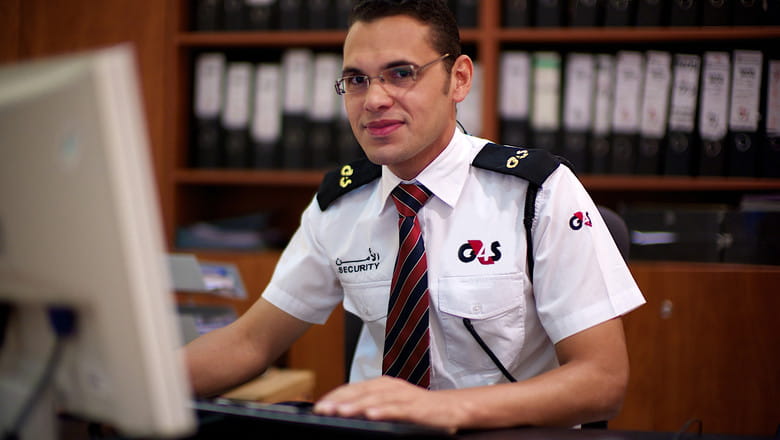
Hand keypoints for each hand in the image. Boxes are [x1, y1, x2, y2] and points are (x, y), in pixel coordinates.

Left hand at [313, 376, 462, 432]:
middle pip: (360, 392)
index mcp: (381, 385)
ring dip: (356, 406)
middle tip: (321, 409)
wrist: (450, 408)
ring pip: (375, 400)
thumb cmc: (419, 408)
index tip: (317, 406)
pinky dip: (384, 411)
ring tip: (340, 412)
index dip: (334, 396)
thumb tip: (343, 411)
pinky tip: (372, 415)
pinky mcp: (415, 407)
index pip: (352, 388)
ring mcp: (403, 396)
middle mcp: (390, 387)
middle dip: (339, 401)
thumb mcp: (391, 403)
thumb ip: (370, 404)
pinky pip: (397, 409)